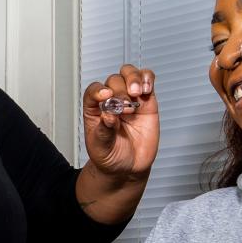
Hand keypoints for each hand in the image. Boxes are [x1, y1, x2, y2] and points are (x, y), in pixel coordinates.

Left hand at [81, 64, 158, 178]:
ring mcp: (130, 99)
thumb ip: (103, 131)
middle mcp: (112, 101)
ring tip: (136, 93)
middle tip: (125, 109)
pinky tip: (147, 88)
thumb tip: (108, 114)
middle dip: (120, 91)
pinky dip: (148, 78)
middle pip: (113, 81)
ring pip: (129, 74)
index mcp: (95, 109)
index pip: (93, 91)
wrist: (128, 168)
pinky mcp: (147, 102)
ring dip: (133, 78)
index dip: (98, 90)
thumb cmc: (109, 156)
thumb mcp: (101, 147)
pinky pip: (147, 81)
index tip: (106, 96)